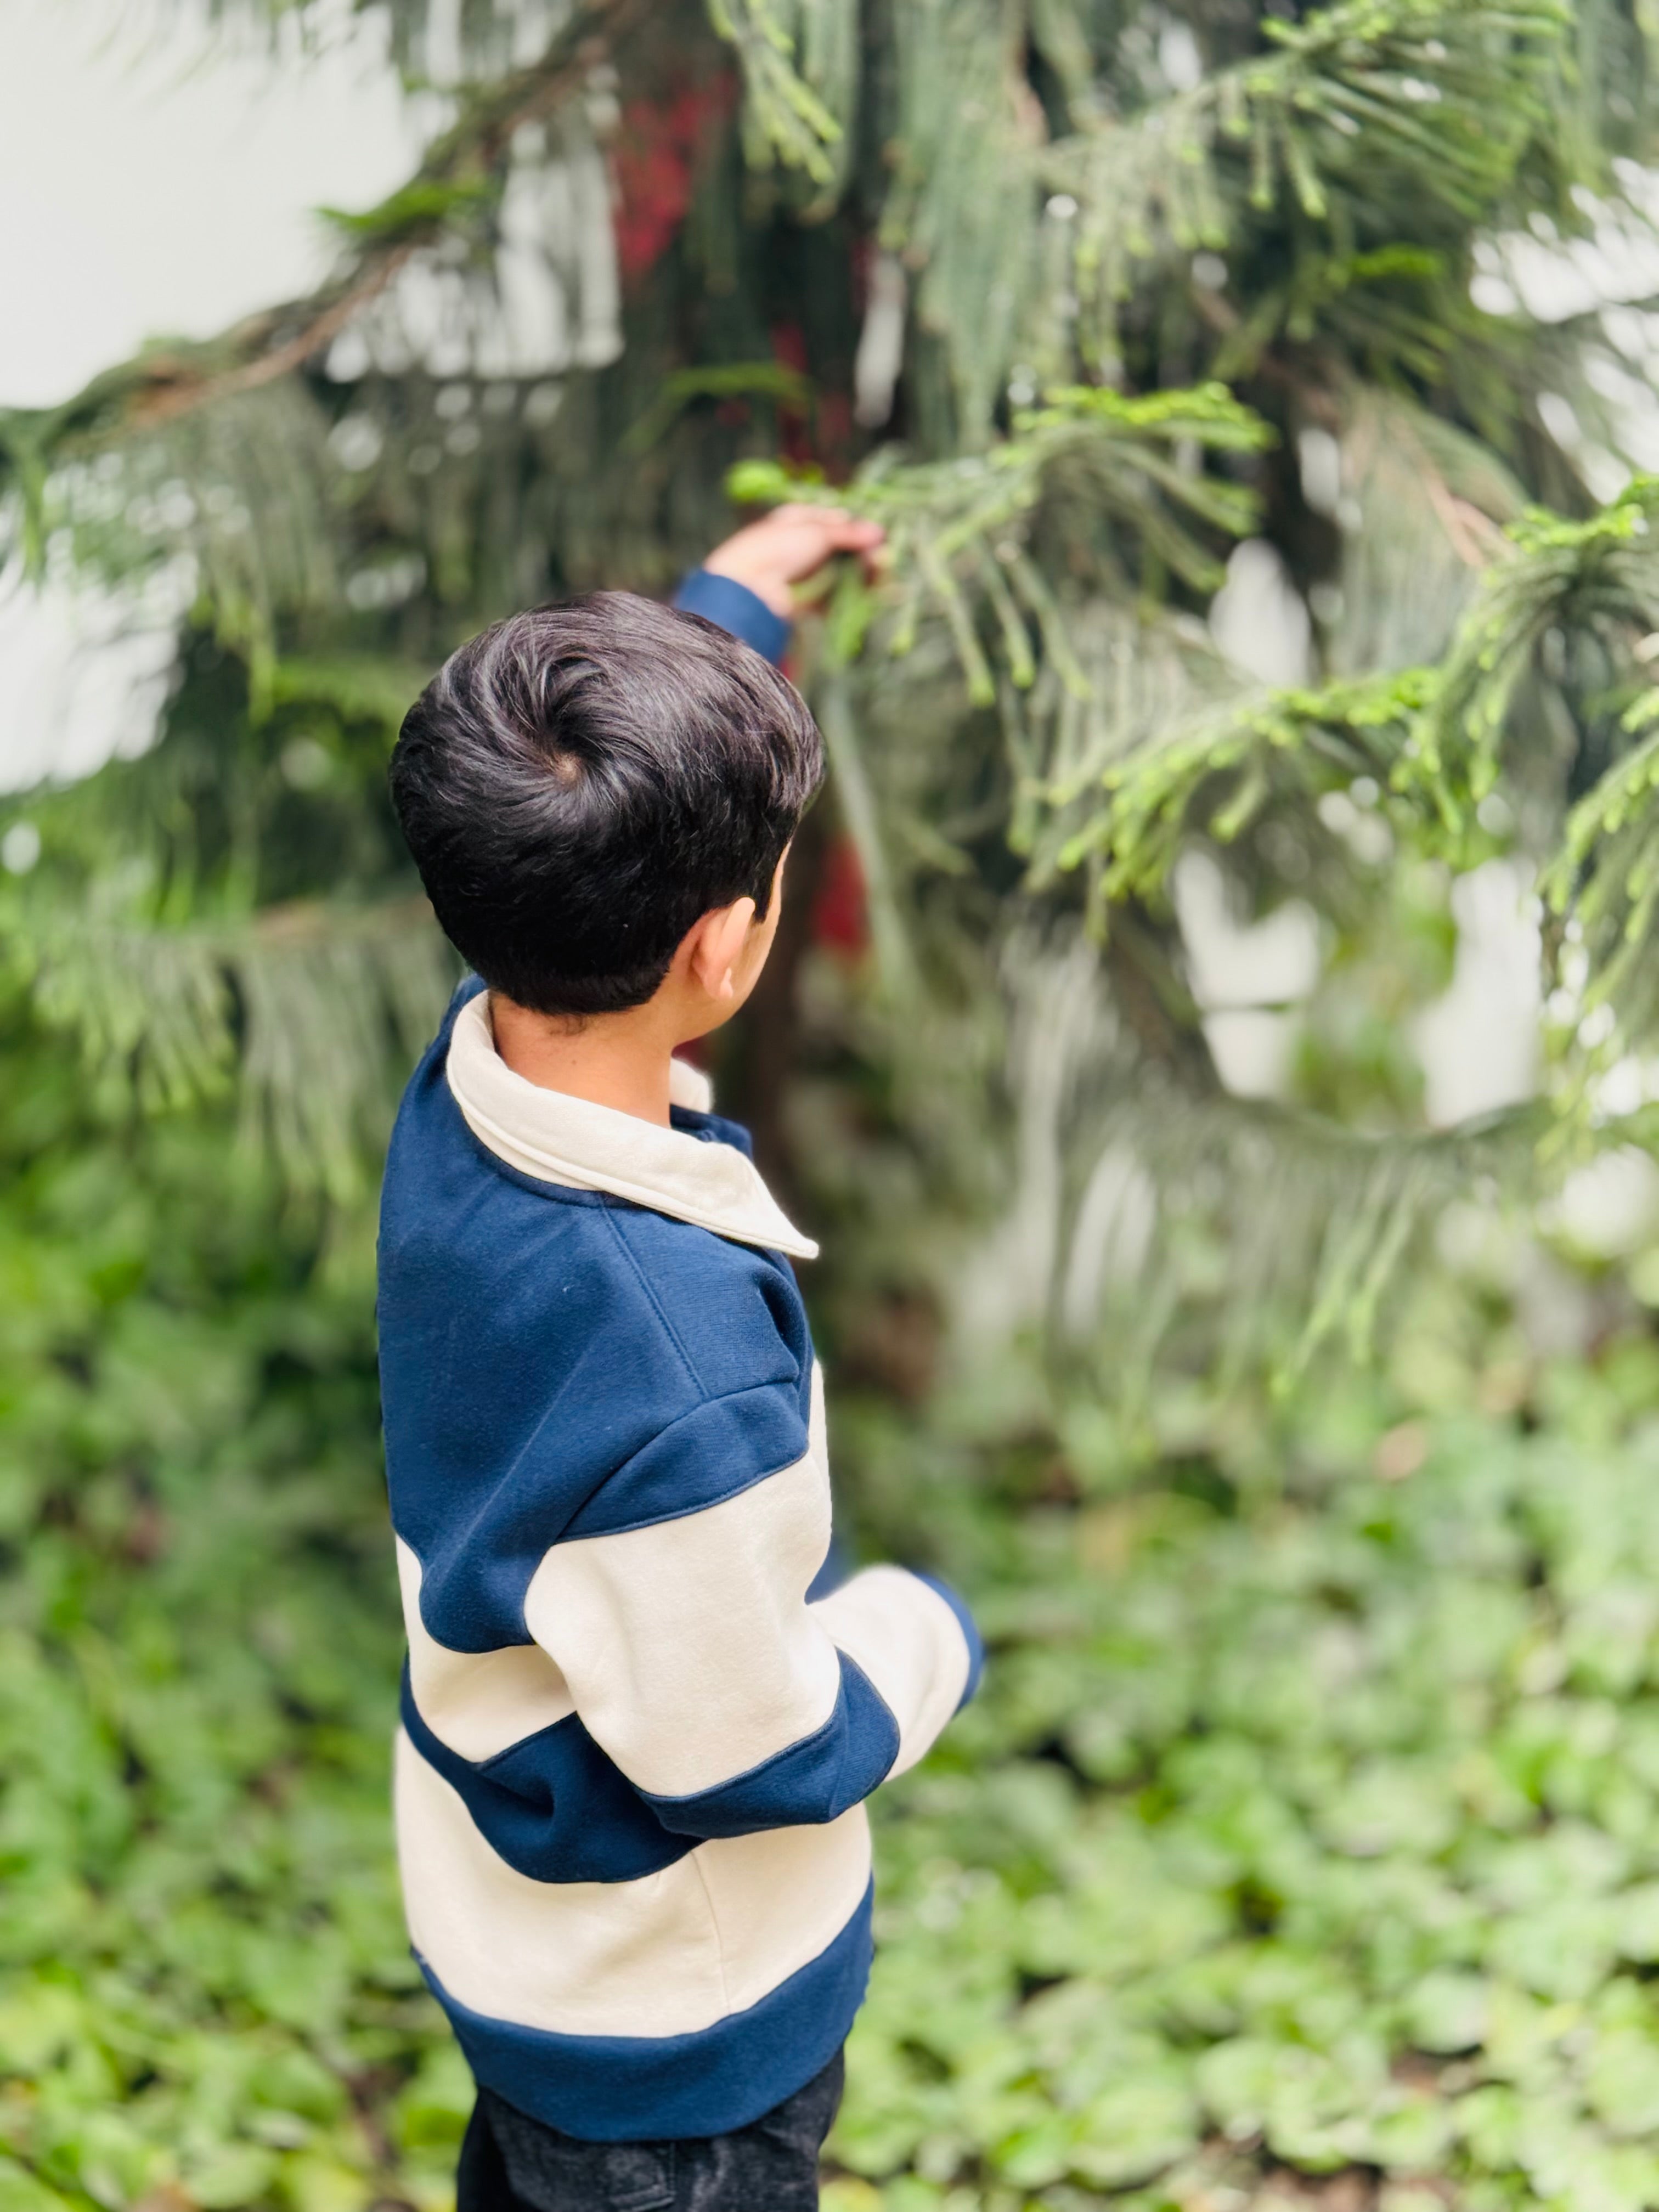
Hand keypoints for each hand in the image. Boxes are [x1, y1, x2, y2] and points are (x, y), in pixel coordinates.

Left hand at [701, 503, 885, 617]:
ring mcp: (808, 574)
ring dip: (865, 573)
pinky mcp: (812, 601)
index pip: (837, 521)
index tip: (877, 536)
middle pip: (844, 549)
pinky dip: (858, 594)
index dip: (858, 529)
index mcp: (800, 520)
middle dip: (866, 553)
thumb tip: (879, 532)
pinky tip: (877, 594)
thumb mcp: (815, 531)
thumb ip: (849, 533)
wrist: (750, 589)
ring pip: (845, 572)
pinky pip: (840, 595)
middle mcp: (804, 546)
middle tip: (882, 558)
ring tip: (881, 574)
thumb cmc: (777, 548)